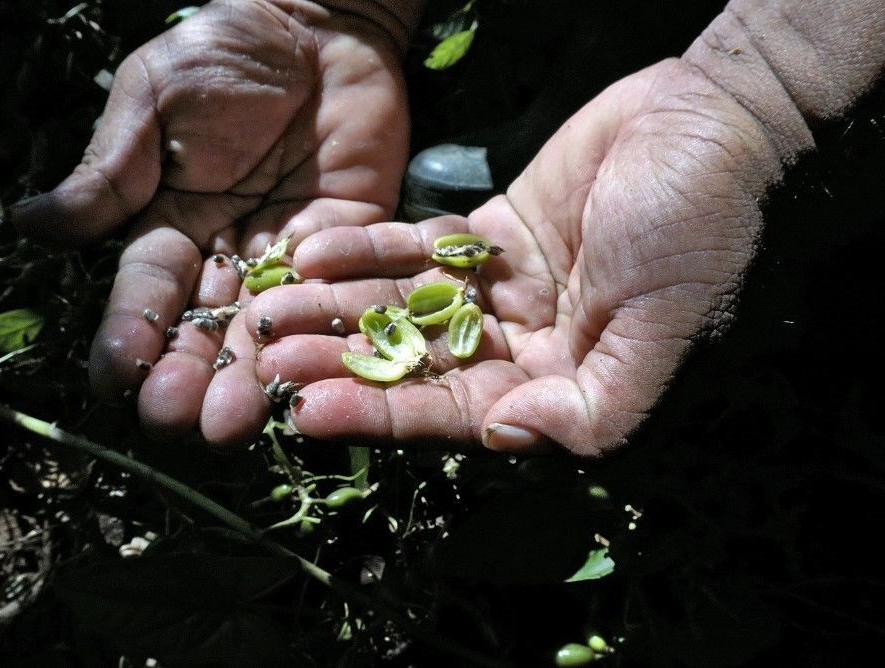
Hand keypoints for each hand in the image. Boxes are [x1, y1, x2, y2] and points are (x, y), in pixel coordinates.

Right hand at [12, 1, 408, 437]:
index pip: (144, 291)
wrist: (320, 29)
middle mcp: (224, 254)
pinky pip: (336, 294)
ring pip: (267, 328)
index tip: (115, 379)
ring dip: (252, 375)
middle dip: (190, 376)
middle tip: (181, 423)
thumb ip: (111, 169)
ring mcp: (288, 256)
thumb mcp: (154, 99)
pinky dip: (323, 332)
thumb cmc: (222, 51)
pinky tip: (313, 373)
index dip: (129, 334)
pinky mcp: (348, 246)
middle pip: (204, 327)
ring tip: (236, 424)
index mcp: (168, 224)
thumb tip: (32, 223)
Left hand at [218, 58, 790, 453]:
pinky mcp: (489, 235)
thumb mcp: (661, 329)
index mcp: (562, 387)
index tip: (306, 410)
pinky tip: (312, 251)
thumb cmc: (699, 233)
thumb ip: (595, 403)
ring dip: (338, 305)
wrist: (710, 124)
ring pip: (405, 306)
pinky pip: (420, 247)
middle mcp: (524, 349)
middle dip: (341, 360)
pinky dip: (369, 248)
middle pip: (414, 363)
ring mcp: (502, 291)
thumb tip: (507, 439)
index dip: (382, 414)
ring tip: (269, 304)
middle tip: (266, 356)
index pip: (457, 415)